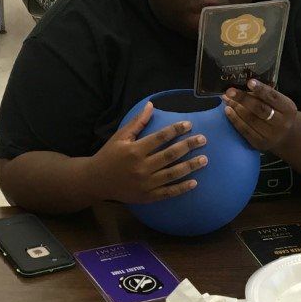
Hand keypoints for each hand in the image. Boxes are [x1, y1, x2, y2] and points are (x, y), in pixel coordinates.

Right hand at [91, 101, 208, 203]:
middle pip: (170, 155)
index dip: (175, 130)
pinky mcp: (146, 197)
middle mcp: (141, 167)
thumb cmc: (109, 155)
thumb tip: (151, 105)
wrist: (96, 181)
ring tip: (204, 159)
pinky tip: (194, 182)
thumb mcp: (120, 137)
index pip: (160, 138)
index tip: (189, 125)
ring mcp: (145, 183)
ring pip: (172, 174)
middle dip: (188, 146)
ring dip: (190, 166)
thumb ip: (137, 122)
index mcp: (135, 150)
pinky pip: (167, 193)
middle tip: (203, 139)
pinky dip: (181, 188)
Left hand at [225, 80, 296, 151]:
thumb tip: (243, 87)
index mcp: (288, 109)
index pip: (273, 98)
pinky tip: (228, 111)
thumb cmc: (279, 113)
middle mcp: (281, 123)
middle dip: (243, 99)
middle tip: (230, 91)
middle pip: (260, 109)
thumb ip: (265, 96)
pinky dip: (235, 120)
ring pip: (251, 119)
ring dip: (236, 108)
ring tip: (226, 99)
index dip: (261, 90)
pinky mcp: (260, 143)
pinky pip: (245, 130)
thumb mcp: (279, 103)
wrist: (286, 137)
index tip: (250, 82)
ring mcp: (270, 135)